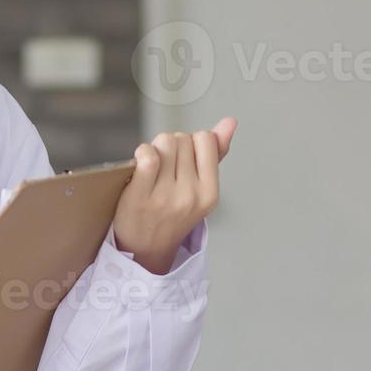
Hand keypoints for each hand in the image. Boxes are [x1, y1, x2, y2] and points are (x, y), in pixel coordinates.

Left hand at [112, 118, 236, 273]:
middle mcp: (191, 195)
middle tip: (165, 166)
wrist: (145, 248)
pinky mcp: (141, 196)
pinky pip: (148, 156)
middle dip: (172, 145)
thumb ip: (216, 153)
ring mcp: (166, 196)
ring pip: (165, 142)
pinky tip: (140, 165)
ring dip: (156, 147)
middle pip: (182, 139)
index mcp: (210, 192)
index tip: (184, 159)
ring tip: (153, 166)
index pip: (206, 140)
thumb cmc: (173, 213)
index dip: (191, 143)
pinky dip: (142, 152)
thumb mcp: (200, 189)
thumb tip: (230, 122)